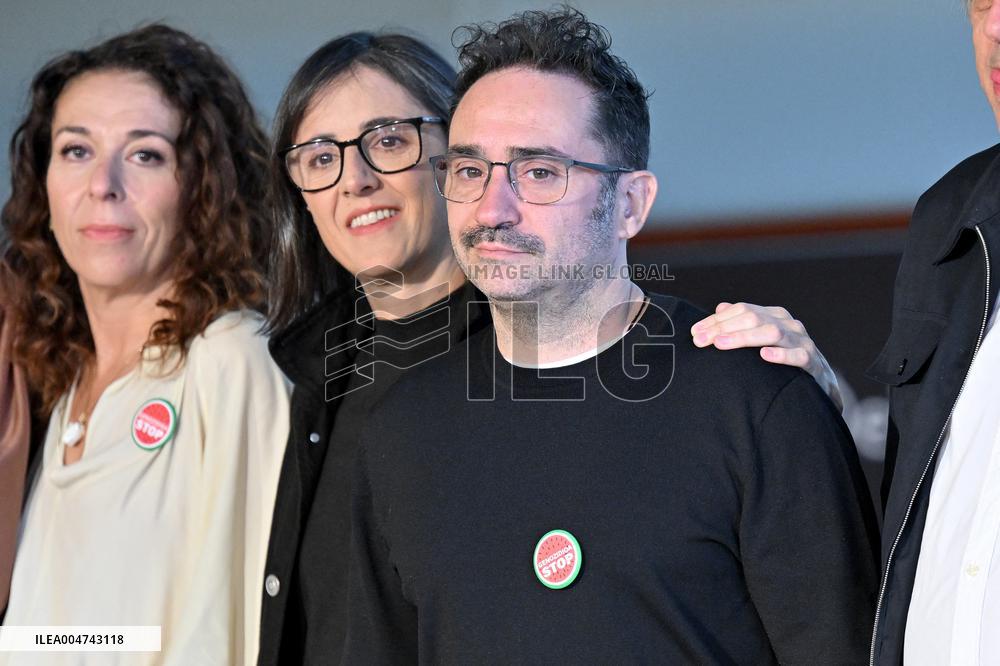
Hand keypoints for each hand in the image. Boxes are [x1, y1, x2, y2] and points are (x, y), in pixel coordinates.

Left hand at [690, 302, 842, 411]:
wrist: (820, 381)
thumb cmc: (784, 358)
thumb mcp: (763, 338)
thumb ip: (743, 323)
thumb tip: (720, 308)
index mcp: (774, 316)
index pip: (742, 310)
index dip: (717, 320)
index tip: (695, 333)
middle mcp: (788, 324)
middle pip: (753, 318)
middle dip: (723, 328)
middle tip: (701, 341)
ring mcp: (801, 341)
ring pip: (772, 332)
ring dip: (744, 338)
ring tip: (721, 344)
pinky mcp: (812, 361)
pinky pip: (797, 355)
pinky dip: (781, 354)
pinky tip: (764, 355)